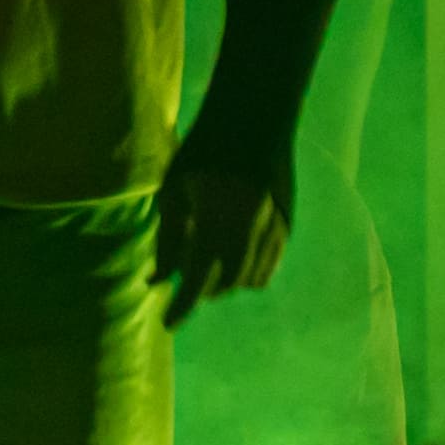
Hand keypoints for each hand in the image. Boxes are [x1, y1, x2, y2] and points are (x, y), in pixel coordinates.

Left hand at [155, 117, 299, 322]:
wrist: (254, 120)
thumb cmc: (204, 150)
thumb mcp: (174, 190)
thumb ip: (169, 239)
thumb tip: (158, 282)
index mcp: (217, 218)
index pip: (198, 278)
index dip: (181, 306)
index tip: (167, 324)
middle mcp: (250, 229)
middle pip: (224, 283)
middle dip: (200, 291)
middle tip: (181, 285)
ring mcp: (274, 229)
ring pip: (248, 279)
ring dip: (223, 282)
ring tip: (204, 264)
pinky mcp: (287, 227)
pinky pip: (267, 267)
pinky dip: (246, 272)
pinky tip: (229, 256)